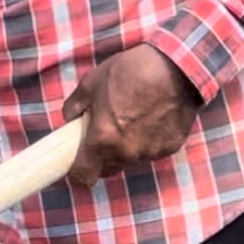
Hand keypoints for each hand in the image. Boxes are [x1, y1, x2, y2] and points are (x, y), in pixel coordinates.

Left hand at [63, 44, 199, 187]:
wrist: (174, 67)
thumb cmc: (129, 72)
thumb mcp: (91, 82)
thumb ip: (74, 106)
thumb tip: (69, 119)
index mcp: (103, 140)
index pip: (84, 177)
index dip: (78, 171)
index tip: (78, 161)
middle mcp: (127, 153)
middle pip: (108, 169)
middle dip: (102, 157)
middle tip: (104, 132)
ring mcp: (151, 152)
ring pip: (131, 159)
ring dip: (126, 146)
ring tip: (132, 117)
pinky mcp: (170, 147)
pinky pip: (152, 151)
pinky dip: (148, 140)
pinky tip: (152, 117)